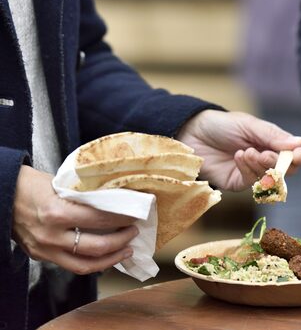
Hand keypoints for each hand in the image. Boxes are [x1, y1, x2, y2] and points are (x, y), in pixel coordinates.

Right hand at [12, 166, 137, 274]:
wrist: (0, 194)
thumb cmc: (30, 184)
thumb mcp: (60, 184)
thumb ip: (84, 196)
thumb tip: (116, 200)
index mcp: (57, 212)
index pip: (101, 219)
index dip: (123, 217)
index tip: (138, 213)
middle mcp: (51, 235)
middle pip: (97, 247)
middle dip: (121, 240)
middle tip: (135, 231)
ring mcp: (44, 249)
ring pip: (85, 265)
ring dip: (110, 259)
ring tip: (125, 250)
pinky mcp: (40, 256)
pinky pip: (71, 264)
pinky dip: (91, 261)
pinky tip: (104, 255)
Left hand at [176, 110, 300, 190]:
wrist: (192, 133)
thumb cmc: (221, 125)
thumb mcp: (249, 125)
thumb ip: (273, 136)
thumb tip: (300, 143)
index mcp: (272, 142)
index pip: (295, 154)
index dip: (300, 156)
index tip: (298, 154)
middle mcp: (266, 158)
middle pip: (287, 170)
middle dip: (280, 164)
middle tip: (266, 154)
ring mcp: (253, 172)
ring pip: (270, 178)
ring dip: (261, 166)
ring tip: (246, 152)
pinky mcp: (238, 182)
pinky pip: (251, 182)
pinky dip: (248, 169)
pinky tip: (239, 156)